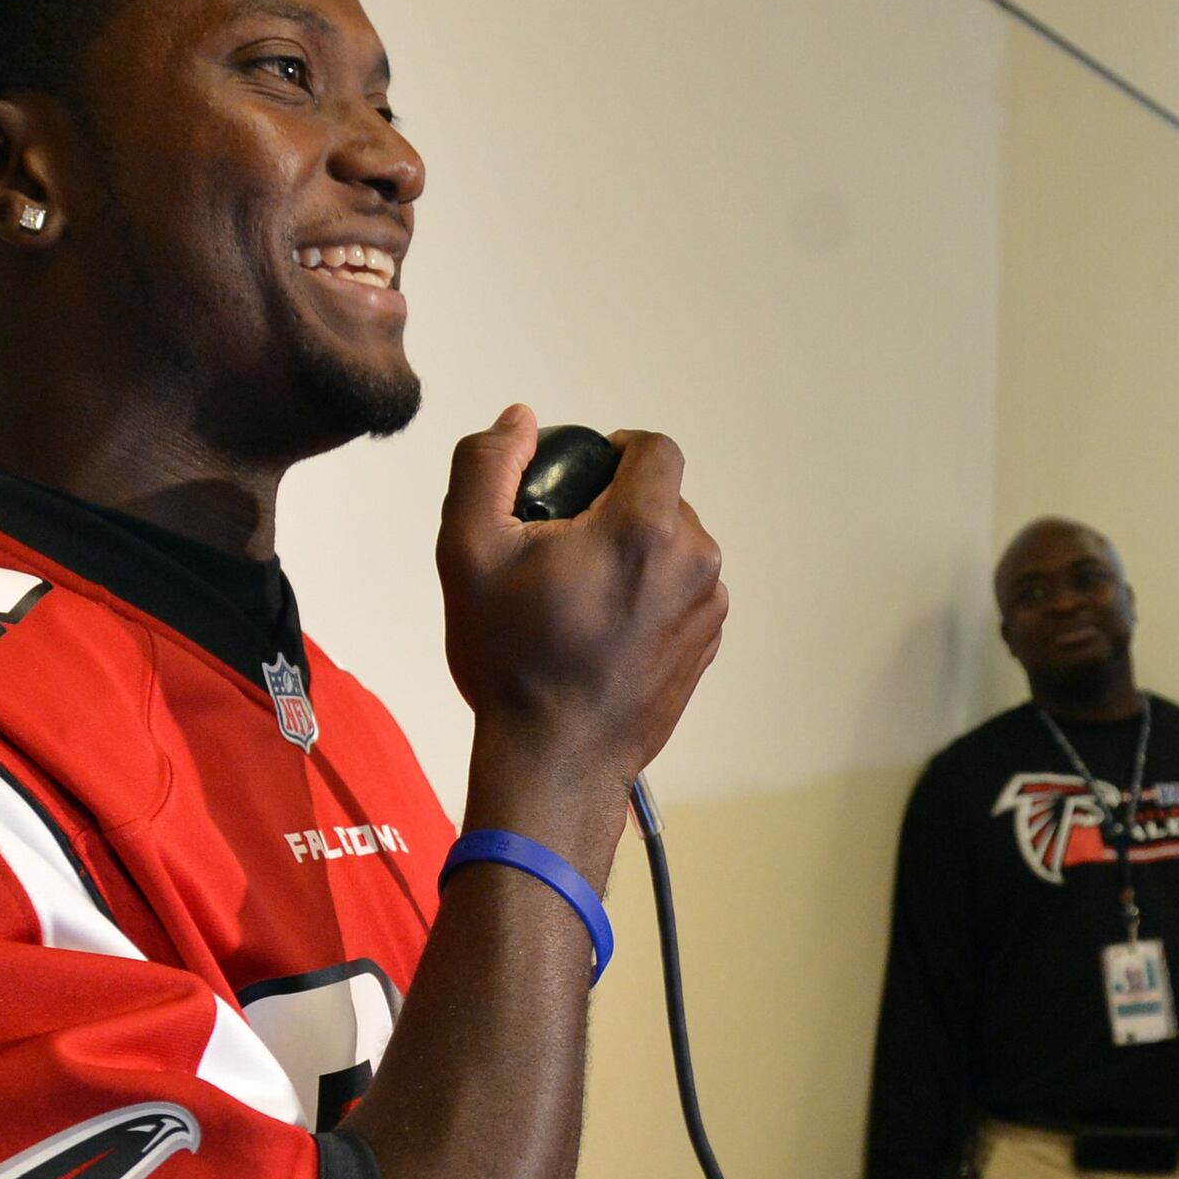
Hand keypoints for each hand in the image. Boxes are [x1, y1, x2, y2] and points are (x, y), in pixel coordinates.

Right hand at [439, 407, 728, 858]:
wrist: (556, 758)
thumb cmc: (511, 657)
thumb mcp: (468, 552)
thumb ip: (487, 466)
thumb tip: (521, 420)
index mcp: (645, 526)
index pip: (655, 448)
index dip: (618, 449)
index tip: (583, 475)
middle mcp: (695, 560)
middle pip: (665, 499)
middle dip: (620, 506)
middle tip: (566, 545)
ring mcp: (709, 607)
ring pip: (676, 547)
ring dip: (637, 552)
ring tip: (583, 593)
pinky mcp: (709, 645)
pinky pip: (684, 593)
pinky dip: (652, 594)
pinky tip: (607, 628)